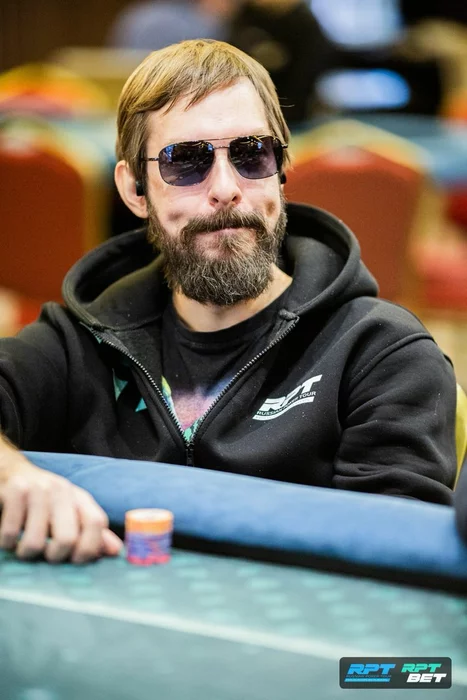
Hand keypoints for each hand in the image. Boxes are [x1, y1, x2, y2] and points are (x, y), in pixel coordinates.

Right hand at [0, 454, 122, 562]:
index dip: (89, 548)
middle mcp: (62, 491)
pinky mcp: (14, 490)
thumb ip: (93, 533)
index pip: (97, 523)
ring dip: (26, 553)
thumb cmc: (44, 501)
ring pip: (35, 542)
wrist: (12, 472)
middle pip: (67, 539)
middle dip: (55, 557)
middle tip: (45, 555)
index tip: (75, 560)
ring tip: (23, 547)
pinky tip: (9, 537)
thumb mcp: (71, 513)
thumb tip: (116, 551)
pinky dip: (7, 543)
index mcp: (80, 498)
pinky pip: (10, 534)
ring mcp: (38, 489)